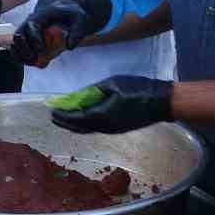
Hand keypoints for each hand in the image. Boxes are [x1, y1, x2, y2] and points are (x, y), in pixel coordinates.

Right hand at [12, 0, 92, 67]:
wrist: (61, 11)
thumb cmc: (70, 14)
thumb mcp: (79, 18)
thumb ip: (77, 31)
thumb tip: (70, 47)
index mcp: (39, 17)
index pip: (30, 27)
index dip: (34, 40)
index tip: (42, 50)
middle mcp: (28, 25)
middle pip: (18, 37)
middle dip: (25, 50)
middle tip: (36, 59)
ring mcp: (25, 34)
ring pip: (14, 46)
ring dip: (22, 57)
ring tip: (35, 63)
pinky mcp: (25, 42)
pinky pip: (17, 52)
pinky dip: (22, 59)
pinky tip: (35, 63)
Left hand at [50, 76, 172, 134]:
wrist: (162, 103)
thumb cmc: (138, 89)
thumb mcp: (114, 84)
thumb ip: (95, 90)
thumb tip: (80, 94)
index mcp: (102, 115)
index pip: (76, 117)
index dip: (63, 115)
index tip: (52, 110)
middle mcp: (105, 127)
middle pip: (79, 127)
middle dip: (65, 122)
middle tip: (53, 116)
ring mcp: (112, 130)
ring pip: (87, 130)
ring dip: (74, 124)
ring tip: (63, 118)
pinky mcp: (118, 129)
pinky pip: (95, 129)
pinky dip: (84, 125)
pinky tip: (81, 119)